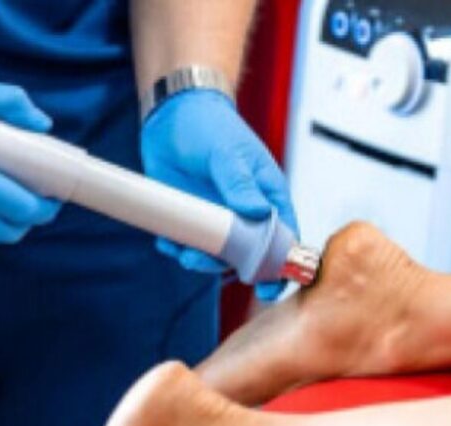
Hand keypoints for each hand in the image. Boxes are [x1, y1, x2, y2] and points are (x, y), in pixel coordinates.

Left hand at [141, 89, 296, 300]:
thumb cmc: (211, 126)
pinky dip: (178, 248)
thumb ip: (240, 183)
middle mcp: (246, 212)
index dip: (281, 264)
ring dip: (200, 261)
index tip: (270, 286)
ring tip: (182, 252)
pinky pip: (189, 244)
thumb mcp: (228, 152)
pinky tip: (166, 241)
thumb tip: (255, 212)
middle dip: (229, 267)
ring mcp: (218, 217)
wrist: (173, 113)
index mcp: (267, 195)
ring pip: (217, 255)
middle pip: (248, 254)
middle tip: (203, 264)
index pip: (284, 236)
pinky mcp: (192, 217)